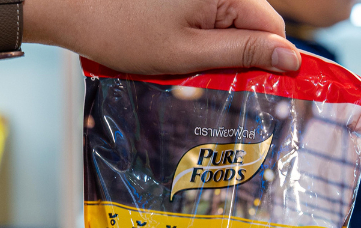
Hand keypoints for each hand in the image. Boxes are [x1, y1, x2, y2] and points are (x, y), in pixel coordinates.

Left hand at [23, 0, 301, 74]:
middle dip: (242, 53)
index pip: (273, 26)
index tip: (259, 86)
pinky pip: (210, 14)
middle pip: (254, 22)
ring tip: (190, 61)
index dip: (270, 59)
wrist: (70, 6)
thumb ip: (244, 54)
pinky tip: (179, 47)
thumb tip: (291, 59)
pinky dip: (203, 35)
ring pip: (232, 20)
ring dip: (221, 46)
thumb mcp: (190, 53)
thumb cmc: (124, 31)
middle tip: (215, 78)